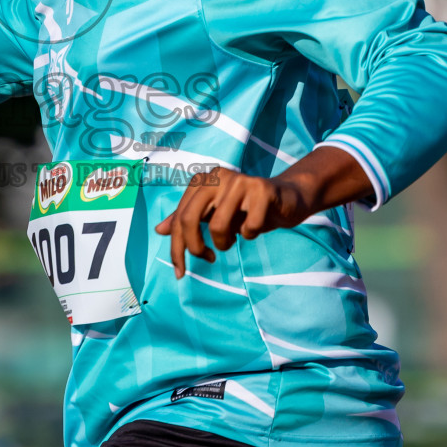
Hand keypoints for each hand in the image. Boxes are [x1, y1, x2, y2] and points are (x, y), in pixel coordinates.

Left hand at [153, 146, 373, 277]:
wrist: (287, 197)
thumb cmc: (246, 208)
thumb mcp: (214, 213)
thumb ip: (187, 220)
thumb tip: (159, 230)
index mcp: (202, 180)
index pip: (179, 217)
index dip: (176, 248)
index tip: (180, 271)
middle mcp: (218, 176)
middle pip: (190, 219)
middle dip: (194, 247)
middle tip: (207, 257)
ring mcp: (240, 181)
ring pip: (218, 226)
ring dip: (225, 242)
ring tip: (234, 238)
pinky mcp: (262, 190)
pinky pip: (248, 227)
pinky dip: (250, 235)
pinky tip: (254, 228)